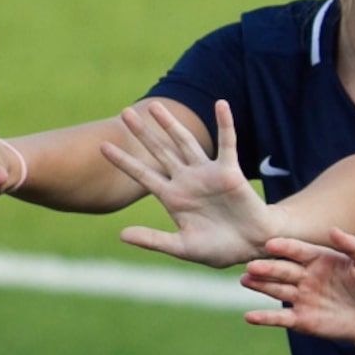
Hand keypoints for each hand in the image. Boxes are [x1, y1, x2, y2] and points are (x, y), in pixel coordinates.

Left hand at [108, 99, 270, 264]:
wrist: (253, 247)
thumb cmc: (219, 249)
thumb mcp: (182, 247)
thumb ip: (153, 239)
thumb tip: (121, 235)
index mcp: (173, 197)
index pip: (142, 174)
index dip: (124, 160)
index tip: (102, 146)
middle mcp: (187, 181)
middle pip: (160, 152)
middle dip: (143, 133)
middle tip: (125, 113)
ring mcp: (207, 174)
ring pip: (186, 143)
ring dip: (171, 124)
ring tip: (155, 105)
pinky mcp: (230, 172)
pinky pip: (228, 144)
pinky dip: (225, 124)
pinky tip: (221, 104)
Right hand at [237, 230, 354, 340]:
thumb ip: (354, 245)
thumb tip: (333, 230)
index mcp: (319, 258)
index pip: (297, 250)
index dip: (285, 247)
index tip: (271, 244)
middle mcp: (306, 276)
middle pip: (282, 270)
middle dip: (267, 268)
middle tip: (252, 266)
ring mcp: (302, 298)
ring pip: (276, 290)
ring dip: (260, 286)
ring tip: (246, 281)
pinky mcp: (303, 320)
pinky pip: (280, 318)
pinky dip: (264, 318)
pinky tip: (249, 317)